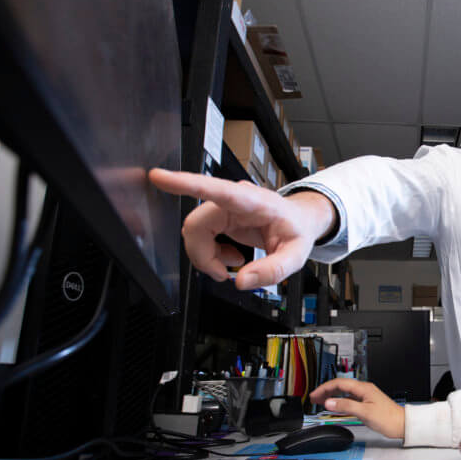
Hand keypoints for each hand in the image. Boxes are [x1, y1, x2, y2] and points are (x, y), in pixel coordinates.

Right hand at [149, 169, 335, 289]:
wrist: (300, 221)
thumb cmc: (297, 231)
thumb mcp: (296, 255)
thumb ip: (272, 270)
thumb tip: (241, 281)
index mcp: (253, 202)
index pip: (216, 189)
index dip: (185, 183)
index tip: (160, 177)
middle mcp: (234, 200)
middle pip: (196, 225)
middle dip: (203, 256)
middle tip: (224, 274)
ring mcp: (225, 207)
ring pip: (194, 233)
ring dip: (207, 256)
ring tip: (235, 263)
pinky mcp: (220, 216)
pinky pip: (200, 236)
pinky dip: (210, 253)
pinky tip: (232, 256)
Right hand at [308, 378, 404, 438]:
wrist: (401, 425)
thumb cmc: (388, 418)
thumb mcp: (364, 412)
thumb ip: (346, 406)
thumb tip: (330, 402)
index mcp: (363, 388)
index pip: (339, 383)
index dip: (325, 388)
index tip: (314, 394)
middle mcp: (364, 390)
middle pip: (340, 386)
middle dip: (326, 391)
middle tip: (314, 398)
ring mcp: (365, 396)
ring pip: (344, 392)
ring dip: (332, 396)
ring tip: (321, 401)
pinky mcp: (366, 403)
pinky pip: (349, 399)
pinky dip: (339, 402)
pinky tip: (335, 407)